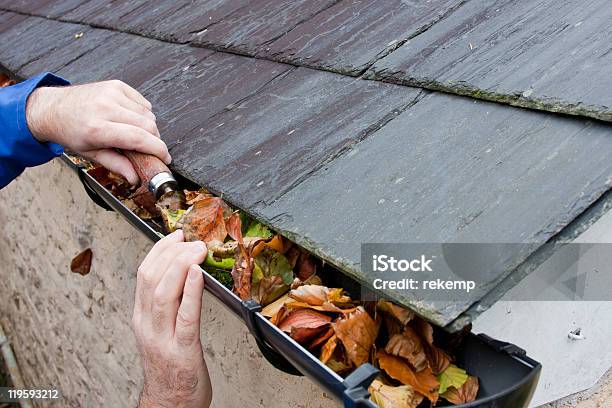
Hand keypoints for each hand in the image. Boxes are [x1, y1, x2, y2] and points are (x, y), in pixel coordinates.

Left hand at [25, 80, 170, 184]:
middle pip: (148, 126)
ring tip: (133, 133)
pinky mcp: (116, 85)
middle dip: (154, 140)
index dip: (157, 150)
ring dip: (148, 127)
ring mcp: (111, 93)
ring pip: (149, 114)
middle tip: (149, 149)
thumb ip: (116, 165)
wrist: (53, 108)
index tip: (165, 158)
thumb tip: (135, 178)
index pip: (139, 138)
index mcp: (97, 128)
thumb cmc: (71, 132)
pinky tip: (130, 119)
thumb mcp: (90, 154)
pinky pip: (143, 102)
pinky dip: (143, 113)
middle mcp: (105, 107)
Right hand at [132, 230, 211, 407]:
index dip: (160, 249)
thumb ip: (169, 304)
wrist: (170, 404)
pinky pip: (186, 316)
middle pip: (151, 278)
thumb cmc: (170, 366)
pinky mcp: (183, 350)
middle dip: (172, 252)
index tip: (177, 235)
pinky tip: (200, 275)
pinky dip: (192, 292)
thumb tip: (186, 272)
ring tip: (197, 250)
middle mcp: (148, 325)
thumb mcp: (161, 330)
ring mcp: (163, 338)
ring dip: (181, 266)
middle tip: (192, 240)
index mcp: (142, 318)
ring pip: (163, 293)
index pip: (144, 274)